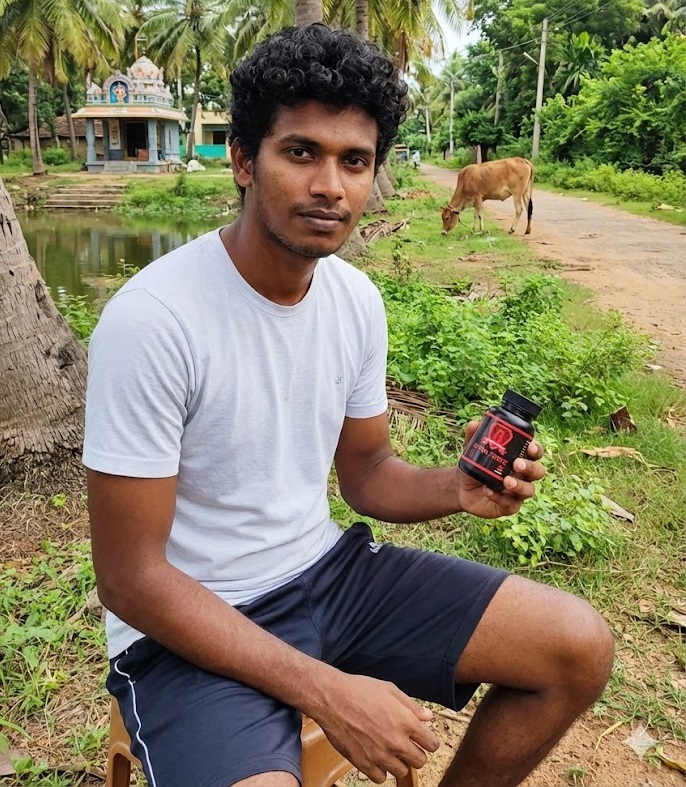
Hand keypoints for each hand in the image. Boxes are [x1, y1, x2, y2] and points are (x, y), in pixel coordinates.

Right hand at [313, 673, 438, 783]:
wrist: (331, 698)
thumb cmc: (359, 690)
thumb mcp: (389, 689)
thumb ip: (411, 706)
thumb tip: (427, 717)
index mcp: (406, 721)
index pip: (431, 744)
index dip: (428, 741)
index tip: (422, 740)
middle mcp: (396, 741)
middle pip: (420, 761)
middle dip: (416, 753)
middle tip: (406, 745)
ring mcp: (380, 755)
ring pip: (401, 772)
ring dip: (398, 762)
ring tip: (389, 750)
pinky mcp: (363, 763)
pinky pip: (381, 778)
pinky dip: (380, 770)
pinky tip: (375, 757)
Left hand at [457, 421, 544, 518]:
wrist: (461, 487)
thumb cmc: (474, 465)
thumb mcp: (471, 450)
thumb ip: (473, 437)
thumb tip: (474, 423)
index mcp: (519, 457)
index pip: (535, 452)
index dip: (537, 449)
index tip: (531, 446)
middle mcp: (523, 475)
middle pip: (538, 471)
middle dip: (531, 467)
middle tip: (517, 464)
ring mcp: (518, 492)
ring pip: (529, 490)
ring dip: (520, 485)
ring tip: (506, 481)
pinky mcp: (509, 506)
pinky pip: (511, 504)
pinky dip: (500, 497)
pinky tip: (488, 491)